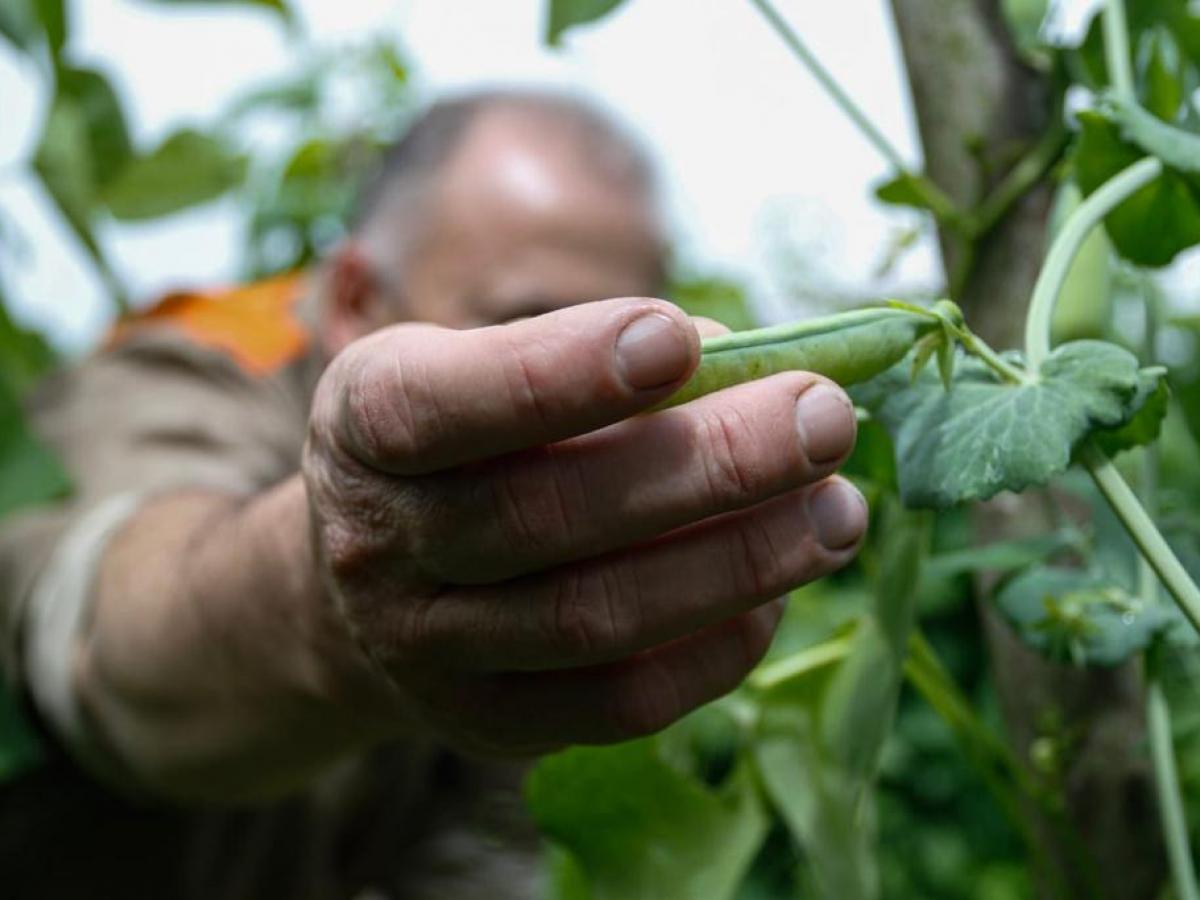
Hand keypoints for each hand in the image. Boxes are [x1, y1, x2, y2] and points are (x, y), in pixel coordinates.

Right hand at [303, 297, 865, 755]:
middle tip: (823, 416)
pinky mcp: (489, 724)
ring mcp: (429, 652)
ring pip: (594, 618)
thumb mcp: (485, 365)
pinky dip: (715, 648)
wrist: (377, 580)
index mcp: (365, 424)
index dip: (562, 372)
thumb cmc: (462, 442)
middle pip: (546, 516)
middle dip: (706, 464)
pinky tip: (779, 593)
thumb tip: (752, 369)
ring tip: (838, 512)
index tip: (680, 336)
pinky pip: (618, 702)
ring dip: (737, 563)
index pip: (444, 404)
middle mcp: (381, 545)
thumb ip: (594, 360)